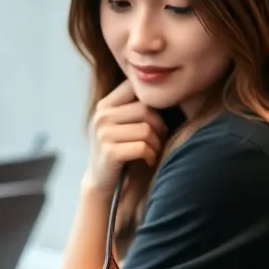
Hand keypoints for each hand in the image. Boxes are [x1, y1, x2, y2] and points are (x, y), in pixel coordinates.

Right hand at [83, 80, 167, 195]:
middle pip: (146, 109)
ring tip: (153, 151)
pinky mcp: (110, 152)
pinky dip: (151, 156)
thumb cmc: (120, 150)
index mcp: (105, 104)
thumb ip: (135, 107)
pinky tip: (148, 160)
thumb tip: (167, 91)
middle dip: (159, 126)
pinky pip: (143, 147)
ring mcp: (104, 134)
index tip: (157, 120)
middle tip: (160, 140)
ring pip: (146, 129)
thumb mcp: (122, 124)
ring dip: (157, 144)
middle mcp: (102, 116)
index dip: (154, 102)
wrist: (101, 180)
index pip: (135, 88)